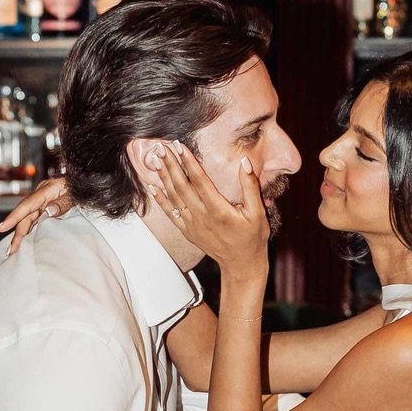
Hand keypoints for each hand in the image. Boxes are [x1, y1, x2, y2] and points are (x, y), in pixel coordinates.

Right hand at [0, 178, 72, 254]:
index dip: (13, 218)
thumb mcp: (73, 194)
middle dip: (17, 234)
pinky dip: (29, 231)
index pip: (26, 206)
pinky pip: (34, 220)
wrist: (84, 181)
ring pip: (28, 220)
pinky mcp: (45, 206)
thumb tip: (48, 212)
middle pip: (25, 217)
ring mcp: (42, 201)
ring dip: (21, 235)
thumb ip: (61, 203)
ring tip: (14, 250)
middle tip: (11, 251)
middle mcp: (40, 195)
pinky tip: (24, 242)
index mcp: (46, 190)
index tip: (1, 228)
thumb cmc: (79, 187)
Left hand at [151, 142, 269, 280]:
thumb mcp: (258, 212)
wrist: (241, 264)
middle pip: (182, 186)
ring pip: (173, 197)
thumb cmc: (252, 238)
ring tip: (156, 160)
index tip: (180, 146)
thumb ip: (251, 186)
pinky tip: (153, 187)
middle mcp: (202, 216)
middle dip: (171, 165)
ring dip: (163, 178)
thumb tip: (245, 162)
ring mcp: (192, 225)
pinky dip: (161, 200)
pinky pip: (170, 213)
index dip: (188, 162)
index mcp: (218, 209)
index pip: (199, 180)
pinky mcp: (187, 231)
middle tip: (162, 148)